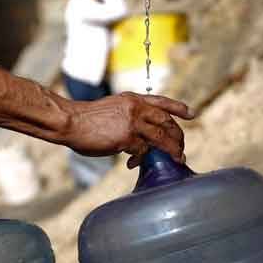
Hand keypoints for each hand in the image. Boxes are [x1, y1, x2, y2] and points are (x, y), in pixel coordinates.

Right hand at [64, 93, 193, 168]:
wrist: (71, 121)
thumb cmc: (87, 118)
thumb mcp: (113, 108)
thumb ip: (130, 116)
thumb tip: (141, 134)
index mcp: (133, 99)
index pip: (162, 101)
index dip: (178, 107)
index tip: (192, 114)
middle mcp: (137, 108)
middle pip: (167, 122)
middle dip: (178, 136)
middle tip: (180, 148)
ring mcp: (133, 122)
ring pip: (162, 138)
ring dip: (172, 150)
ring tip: (175, 159)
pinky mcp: (127, 138)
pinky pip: (144, 152)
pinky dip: (141, 160)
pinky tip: (132, 164)